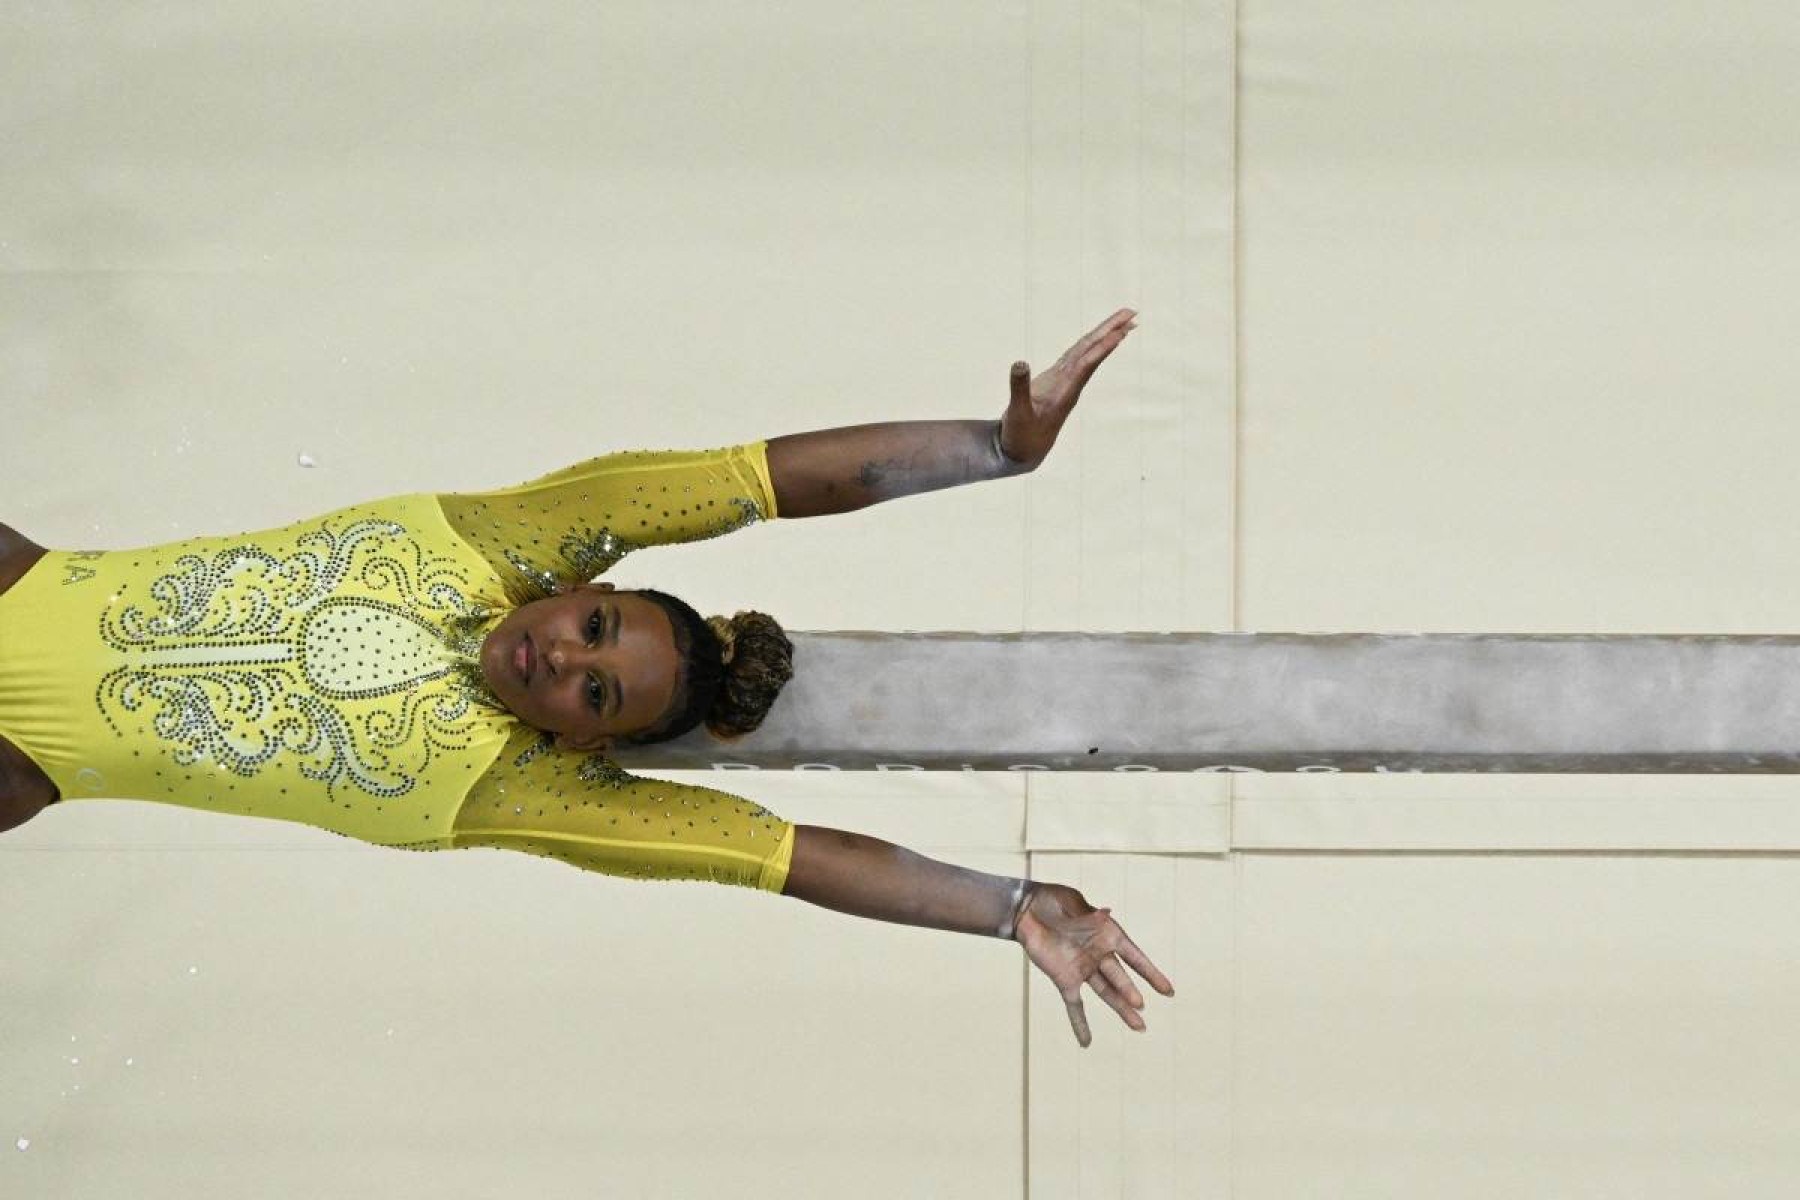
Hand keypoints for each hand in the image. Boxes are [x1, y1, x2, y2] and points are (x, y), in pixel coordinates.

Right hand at [999, 307, 1138, 469]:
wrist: (1024, 452)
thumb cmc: (1021, 435)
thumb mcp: (1017, 414)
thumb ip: (1019, 389)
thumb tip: (1020, 362)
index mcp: (1064, 391)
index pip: (1087, 363)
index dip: (1103, 346)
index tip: (1121, 331)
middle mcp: (1069, 384)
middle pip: (1094, 352)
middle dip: (1112, 332)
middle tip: (1133, 313)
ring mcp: (1064, 382)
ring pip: (1087, 353)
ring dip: (1105, 335)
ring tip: (1123, 321)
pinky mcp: (1055, 381)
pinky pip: (1076, 358)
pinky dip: (1087, 345)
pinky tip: (1095, 337)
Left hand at [1012, 881, 1174, 1047]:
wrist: (1026, 910)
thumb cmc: (1052, 901)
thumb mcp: (1070, 904)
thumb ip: (1087, 914)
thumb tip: (1107, 912)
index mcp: (1107, 934)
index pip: (1134, 957)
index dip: (1151, 974)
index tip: (1168, 991)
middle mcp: (1100, 955)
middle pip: (1120, 978)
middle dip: (1129, 992)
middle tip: (1140, 1006)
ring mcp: (1083, 969)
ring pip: (1106, 993)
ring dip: (1120, 1009)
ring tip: (1139, 1027)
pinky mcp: (1064, 980)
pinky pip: (1074, 1005)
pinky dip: (1080, 1023)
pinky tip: (1086, 1043)